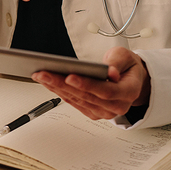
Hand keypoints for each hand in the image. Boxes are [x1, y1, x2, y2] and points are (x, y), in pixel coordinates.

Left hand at [32, 47, 150, 120]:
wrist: (129, 79)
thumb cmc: (126, 66)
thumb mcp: (125, 56)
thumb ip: (117, 62)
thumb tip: (110, 72)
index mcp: (129, 92)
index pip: (106, 91)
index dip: (86, 85)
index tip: (69, 76)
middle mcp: (117, 106)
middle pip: (86, 96)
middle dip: (62, 84)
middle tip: (44, 73)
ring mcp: (104, 112)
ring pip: (77, 100)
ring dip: (56, 88)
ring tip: (41, 75)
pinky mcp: (93, 113)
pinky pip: (74, 103)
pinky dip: (60, 92)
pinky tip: (48, 83)